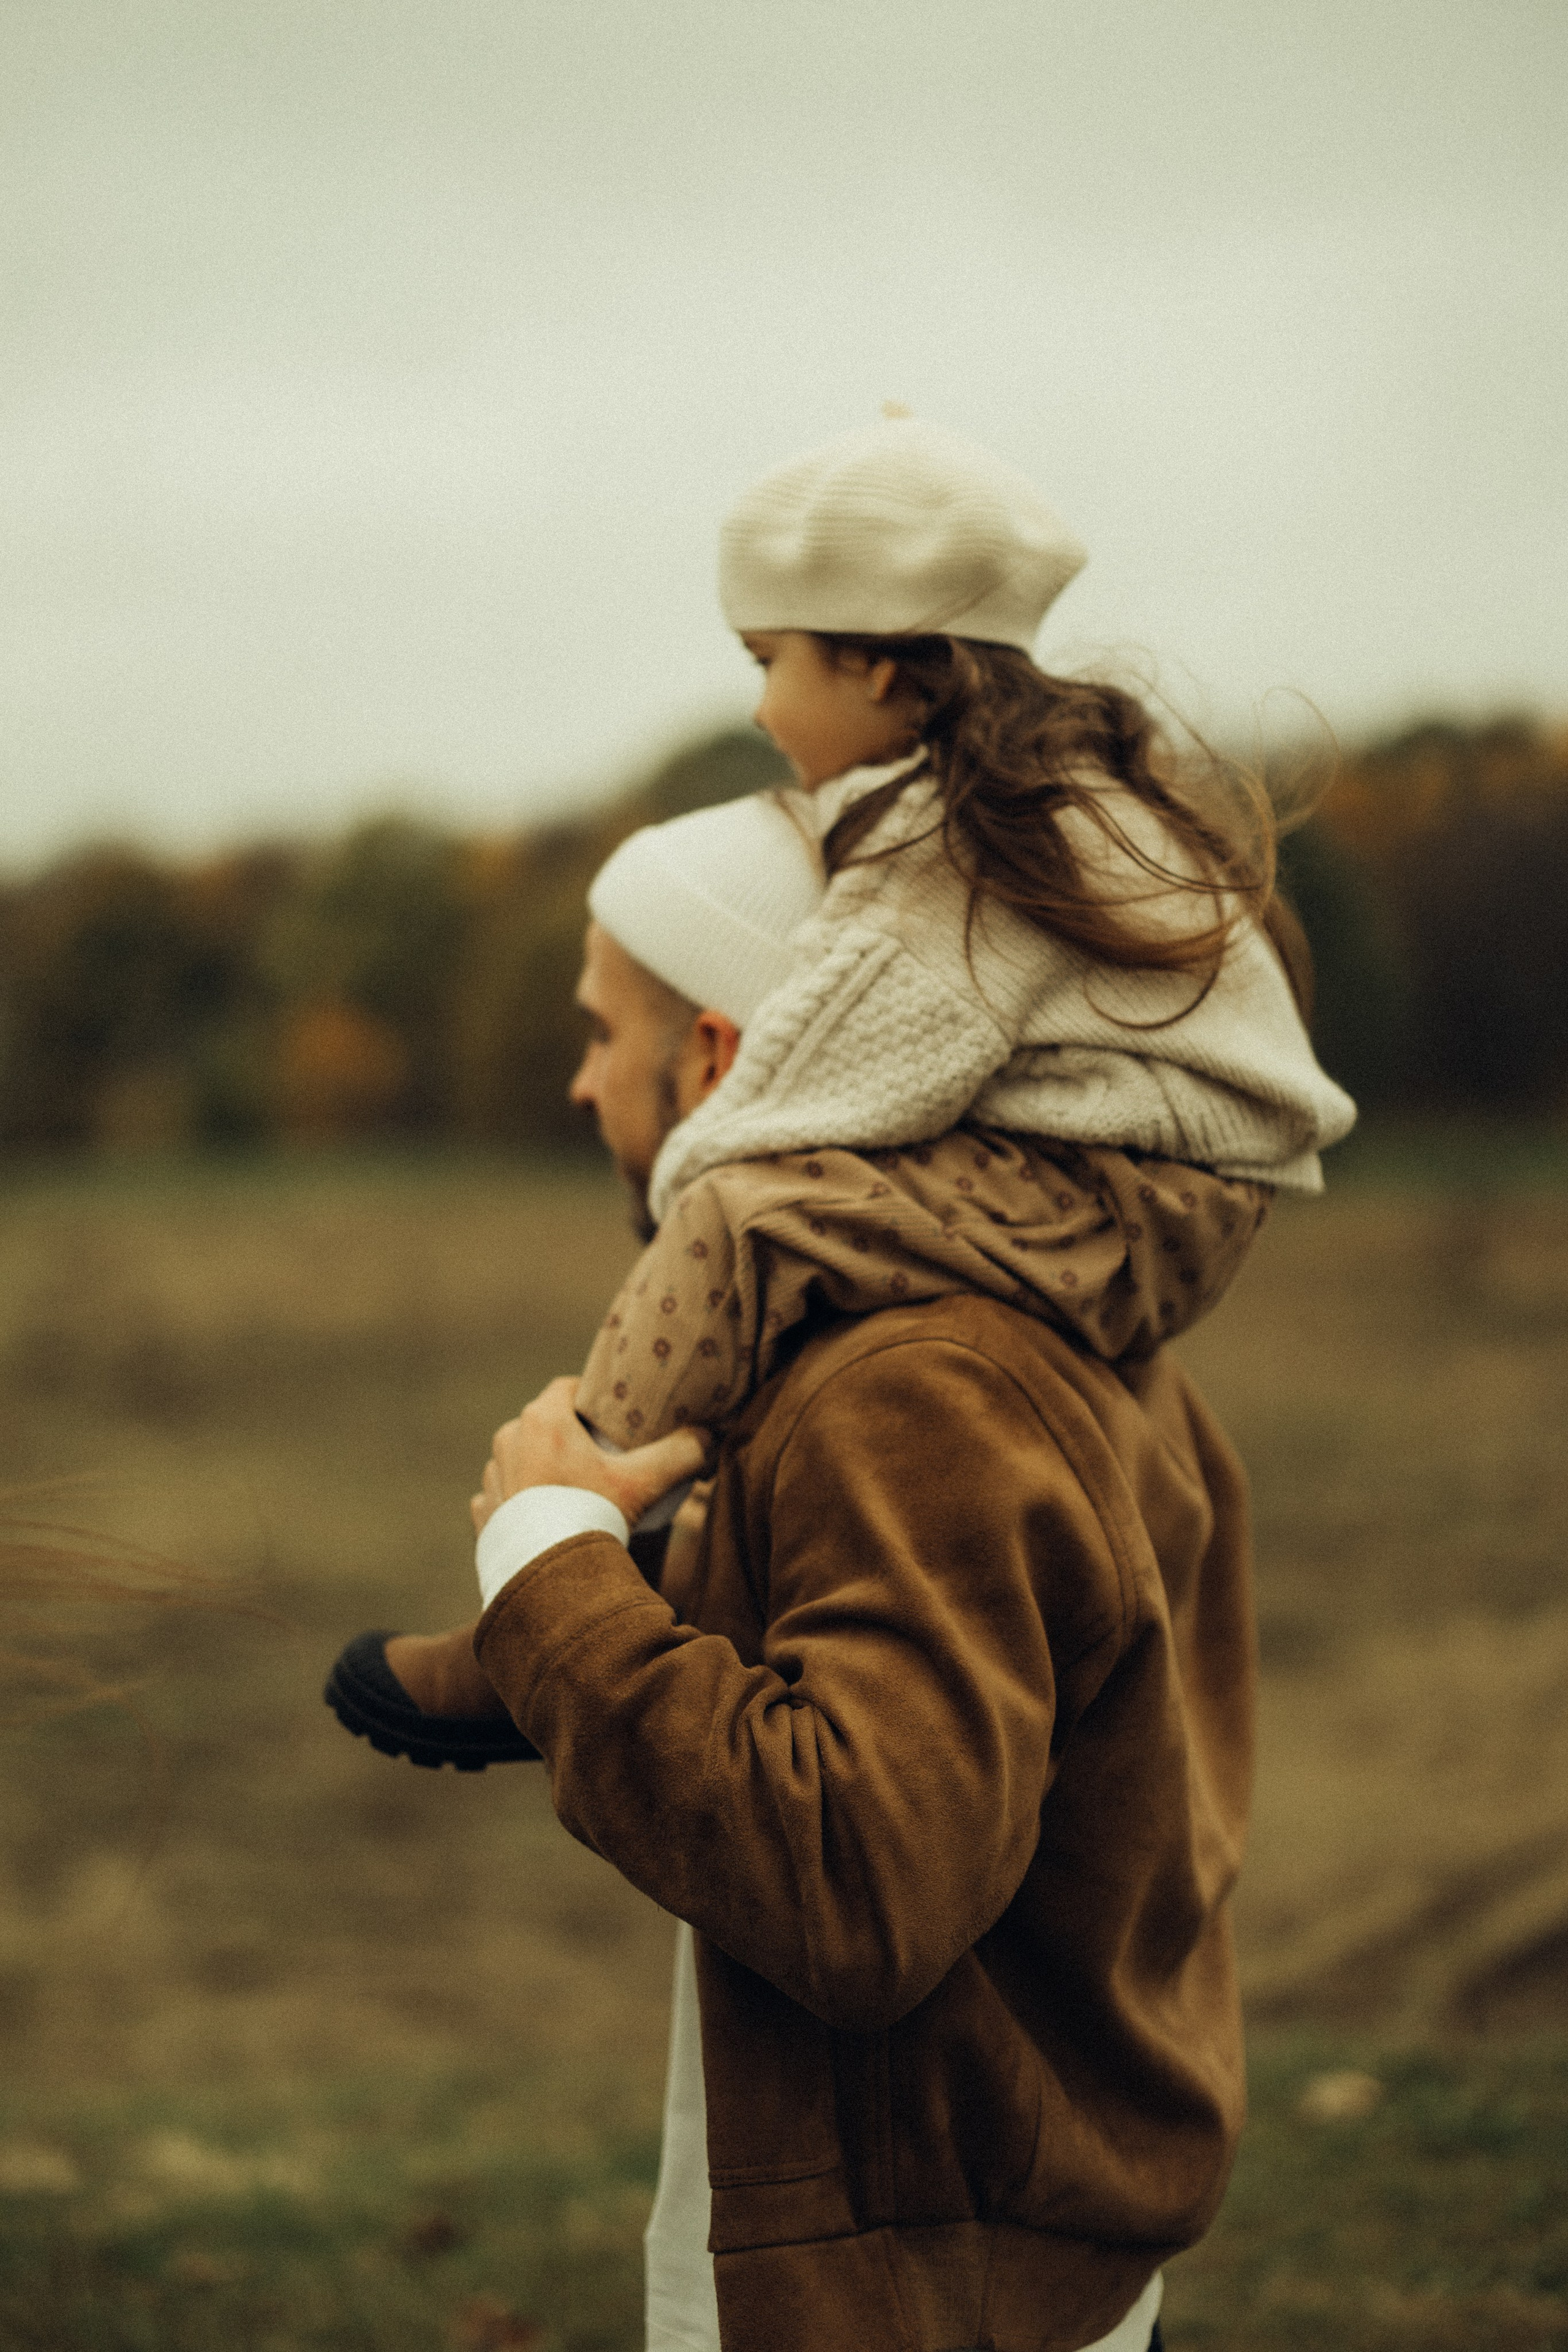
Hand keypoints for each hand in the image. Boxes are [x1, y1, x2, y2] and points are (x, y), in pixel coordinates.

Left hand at [469, 1376, 710, 1533]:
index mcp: (542, 1420)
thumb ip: (682, 1453)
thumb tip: (710, 1435)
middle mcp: (508, 1441)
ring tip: (572, 1493)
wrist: (548, 1582)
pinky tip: (544, 1519)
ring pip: (521, 1460)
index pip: (567, 1388)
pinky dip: (521, 1503)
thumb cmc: (593, 1518)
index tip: (609, 1417)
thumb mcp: (645, 1483)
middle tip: (599, 1458)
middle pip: (543, 1424)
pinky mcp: (483, 1513)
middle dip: (568, 1436)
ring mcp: (492, 1478)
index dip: (590, 1399)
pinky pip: (503, 1496)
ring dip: (542, 1469)